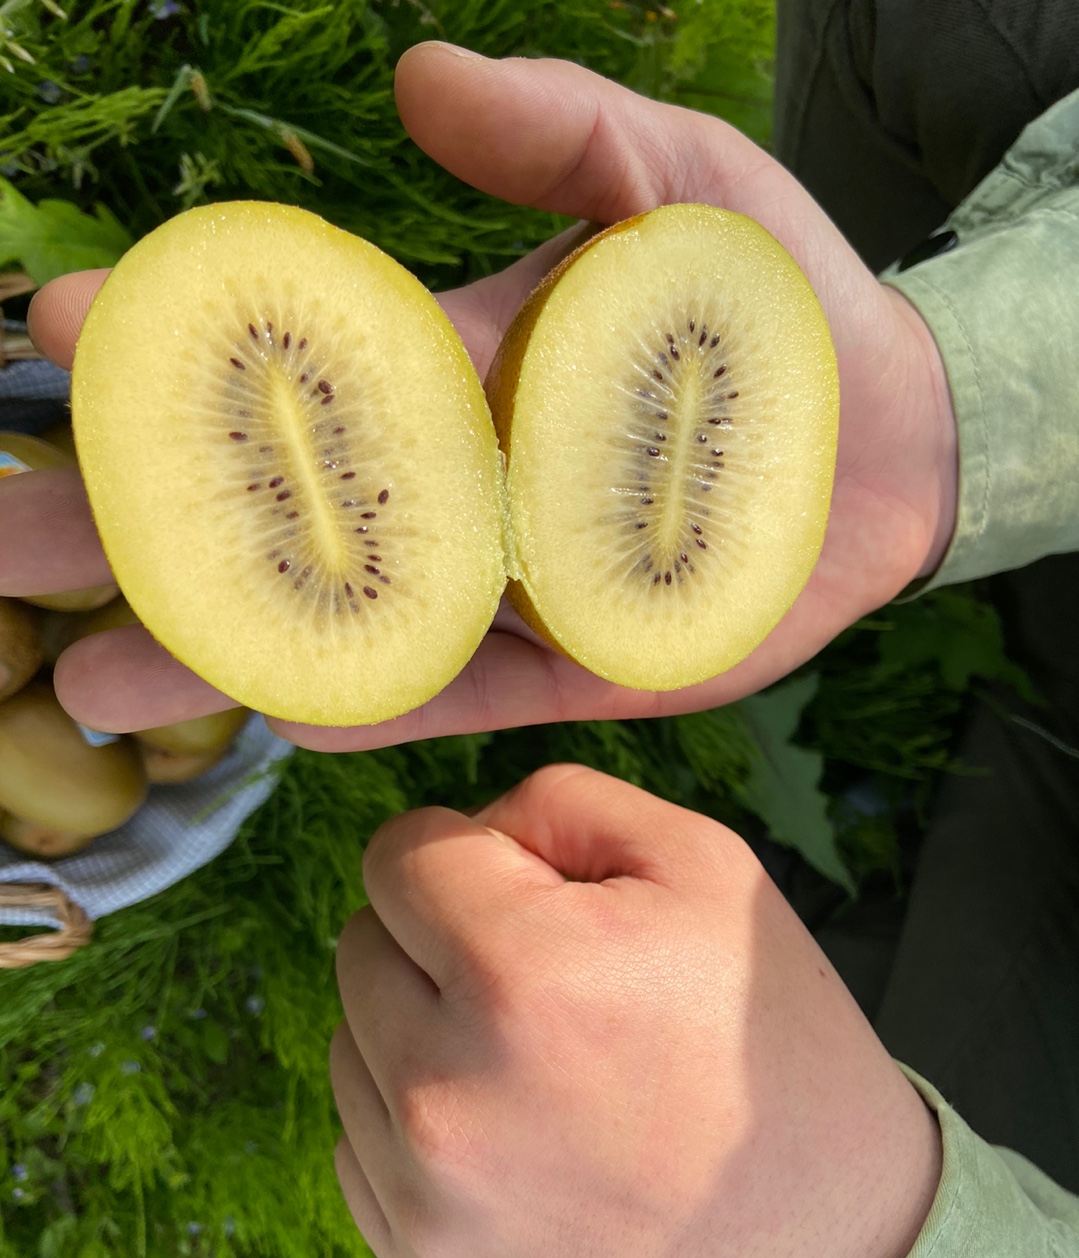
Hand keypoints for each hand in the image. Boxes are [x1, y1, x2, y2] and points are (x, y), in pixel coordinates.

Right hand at [22, 45, 956, 744]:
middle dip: (130, 527)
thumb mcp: (675, 182)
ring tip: (90, 684)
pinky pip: (450, 691)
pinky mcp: (570, 667)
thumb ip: (557, 134)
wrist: (884, 445)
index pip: (277, 363)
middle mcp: (447, 489)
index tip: (59, 334)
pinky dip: (366, 704)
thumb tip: (419, 82)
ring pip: (333, 625)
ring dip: (215, 652)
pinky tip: (271, 714)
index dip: (167, 349)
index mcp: (446, 373)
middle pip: (265, 514)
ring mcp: (500, 587)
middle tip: (3, 547)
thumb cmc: (775, 304)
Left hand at [330, 764, 941, 1257]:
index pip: (396, 856)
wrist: (831, 1248)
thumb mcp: (703, 863)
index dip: (466, 856)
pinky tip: (521, 1142)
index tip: (527, 893)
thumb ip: (557, 802)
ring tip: (540, 1068)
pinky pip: (361, 1152)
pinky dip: (419, 1130)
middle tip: (547, 983)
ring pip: (353, 1047)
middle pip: (361, 947)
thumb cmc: (765, 1038)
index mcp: (519, 974)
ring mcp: (431, 1208)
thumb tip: (459, 833)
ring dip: (421, 1034)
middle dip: (437, 940)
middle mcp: (449, 1100)